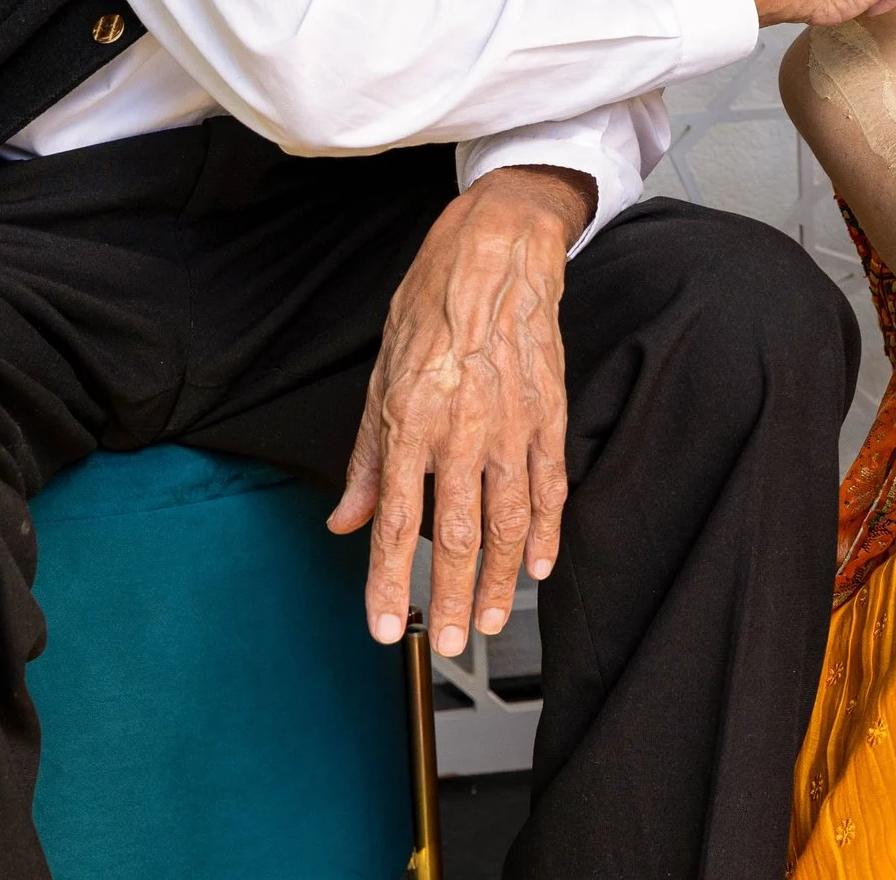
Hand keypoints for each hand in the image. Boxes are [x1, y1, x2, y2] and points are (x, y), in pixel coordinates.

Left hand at [328, 164, 590, 657]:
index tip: (386, 627)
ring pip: (511, 522)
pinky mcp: (548, 415)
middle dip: (454, 599)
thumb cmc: (433, 303)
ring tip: (493, 619)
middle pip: (460, 537)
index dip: (389, 583)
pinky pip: (550, 487)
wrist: (498, 252)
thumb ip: (365, 458)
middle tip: (451, 642)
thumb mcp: (378, 378)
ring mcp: (512, 426)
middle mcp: (462, 431)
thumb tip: (345, 519)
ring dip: (503, 580)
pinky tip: (539, 565)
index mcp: (410, 422)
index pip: (395, 523)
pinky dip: (547, 532)